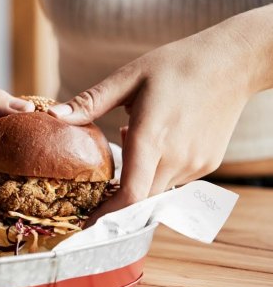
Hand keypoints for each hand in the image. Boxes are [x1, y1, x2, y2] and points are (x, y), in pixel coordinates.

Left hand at [49, 29, 256, 217]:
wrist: (233, 62)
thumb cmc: (177, 65)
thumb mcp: (128, 77)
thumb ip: (90, 102)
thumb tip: (53, 116)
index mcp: (152, 137)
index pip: (129, 195)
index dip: (107, 215)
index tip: (87, 224)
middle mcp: (176, 158)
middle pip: (139, 197)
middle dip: (117, 197)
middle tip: (100, 185)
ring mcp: (196, 164)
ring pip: (156, 189)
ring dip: (138, 178)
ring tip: (136, 141)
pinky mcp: (208, 164)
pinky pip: (174, 179)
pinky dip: (158, 170)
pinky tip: (157, 141)